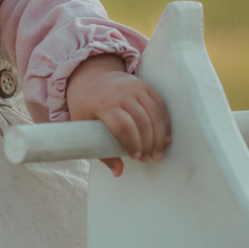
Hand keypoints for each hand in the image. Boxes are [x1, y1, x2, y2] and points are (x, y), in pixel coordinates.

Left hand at [65, 55, 169, 177]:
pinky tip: (165, 138)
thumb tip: (118, 172)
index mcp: (103, 103)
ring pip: (155, 114)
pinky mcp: (144, 85)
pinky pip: (160, 105)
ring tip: (158, 153)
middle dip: (148, 144)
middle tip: (147, 158)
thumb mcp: (83, 125)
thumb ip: (99, 149)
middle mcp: (121, 93)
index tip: (134, 156)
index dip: (132, 144)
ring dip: (159, 136)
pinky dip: (165, 123)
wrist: (91, 76)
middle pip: (142, 122)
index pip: (123, 126)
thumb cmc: (85, 104)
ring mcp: (134, 87)